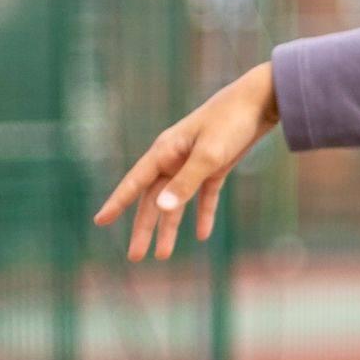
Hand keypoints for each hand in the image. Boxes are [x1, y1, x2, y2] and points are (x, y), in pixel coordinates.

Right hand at [92, 60, 279, 260]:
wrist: (259, 102)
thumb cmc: (230, 124)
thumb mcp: (209, 155)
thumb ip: (186, 182)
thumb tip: (163, 208)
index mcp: (164, 152)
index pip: (135, 183)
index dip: (117, 203)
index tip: (100, 220)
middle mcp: (174, 159)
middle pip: (154, 200)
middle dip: (144, 229)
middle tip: (135, 257)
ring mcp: (194, 163)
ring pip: (177, 202)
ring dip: (170, 228)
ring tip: (163, 255)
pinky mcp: (216, 167)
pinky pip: (205, 196)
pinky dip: (204, 214)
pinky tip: (203, 235)